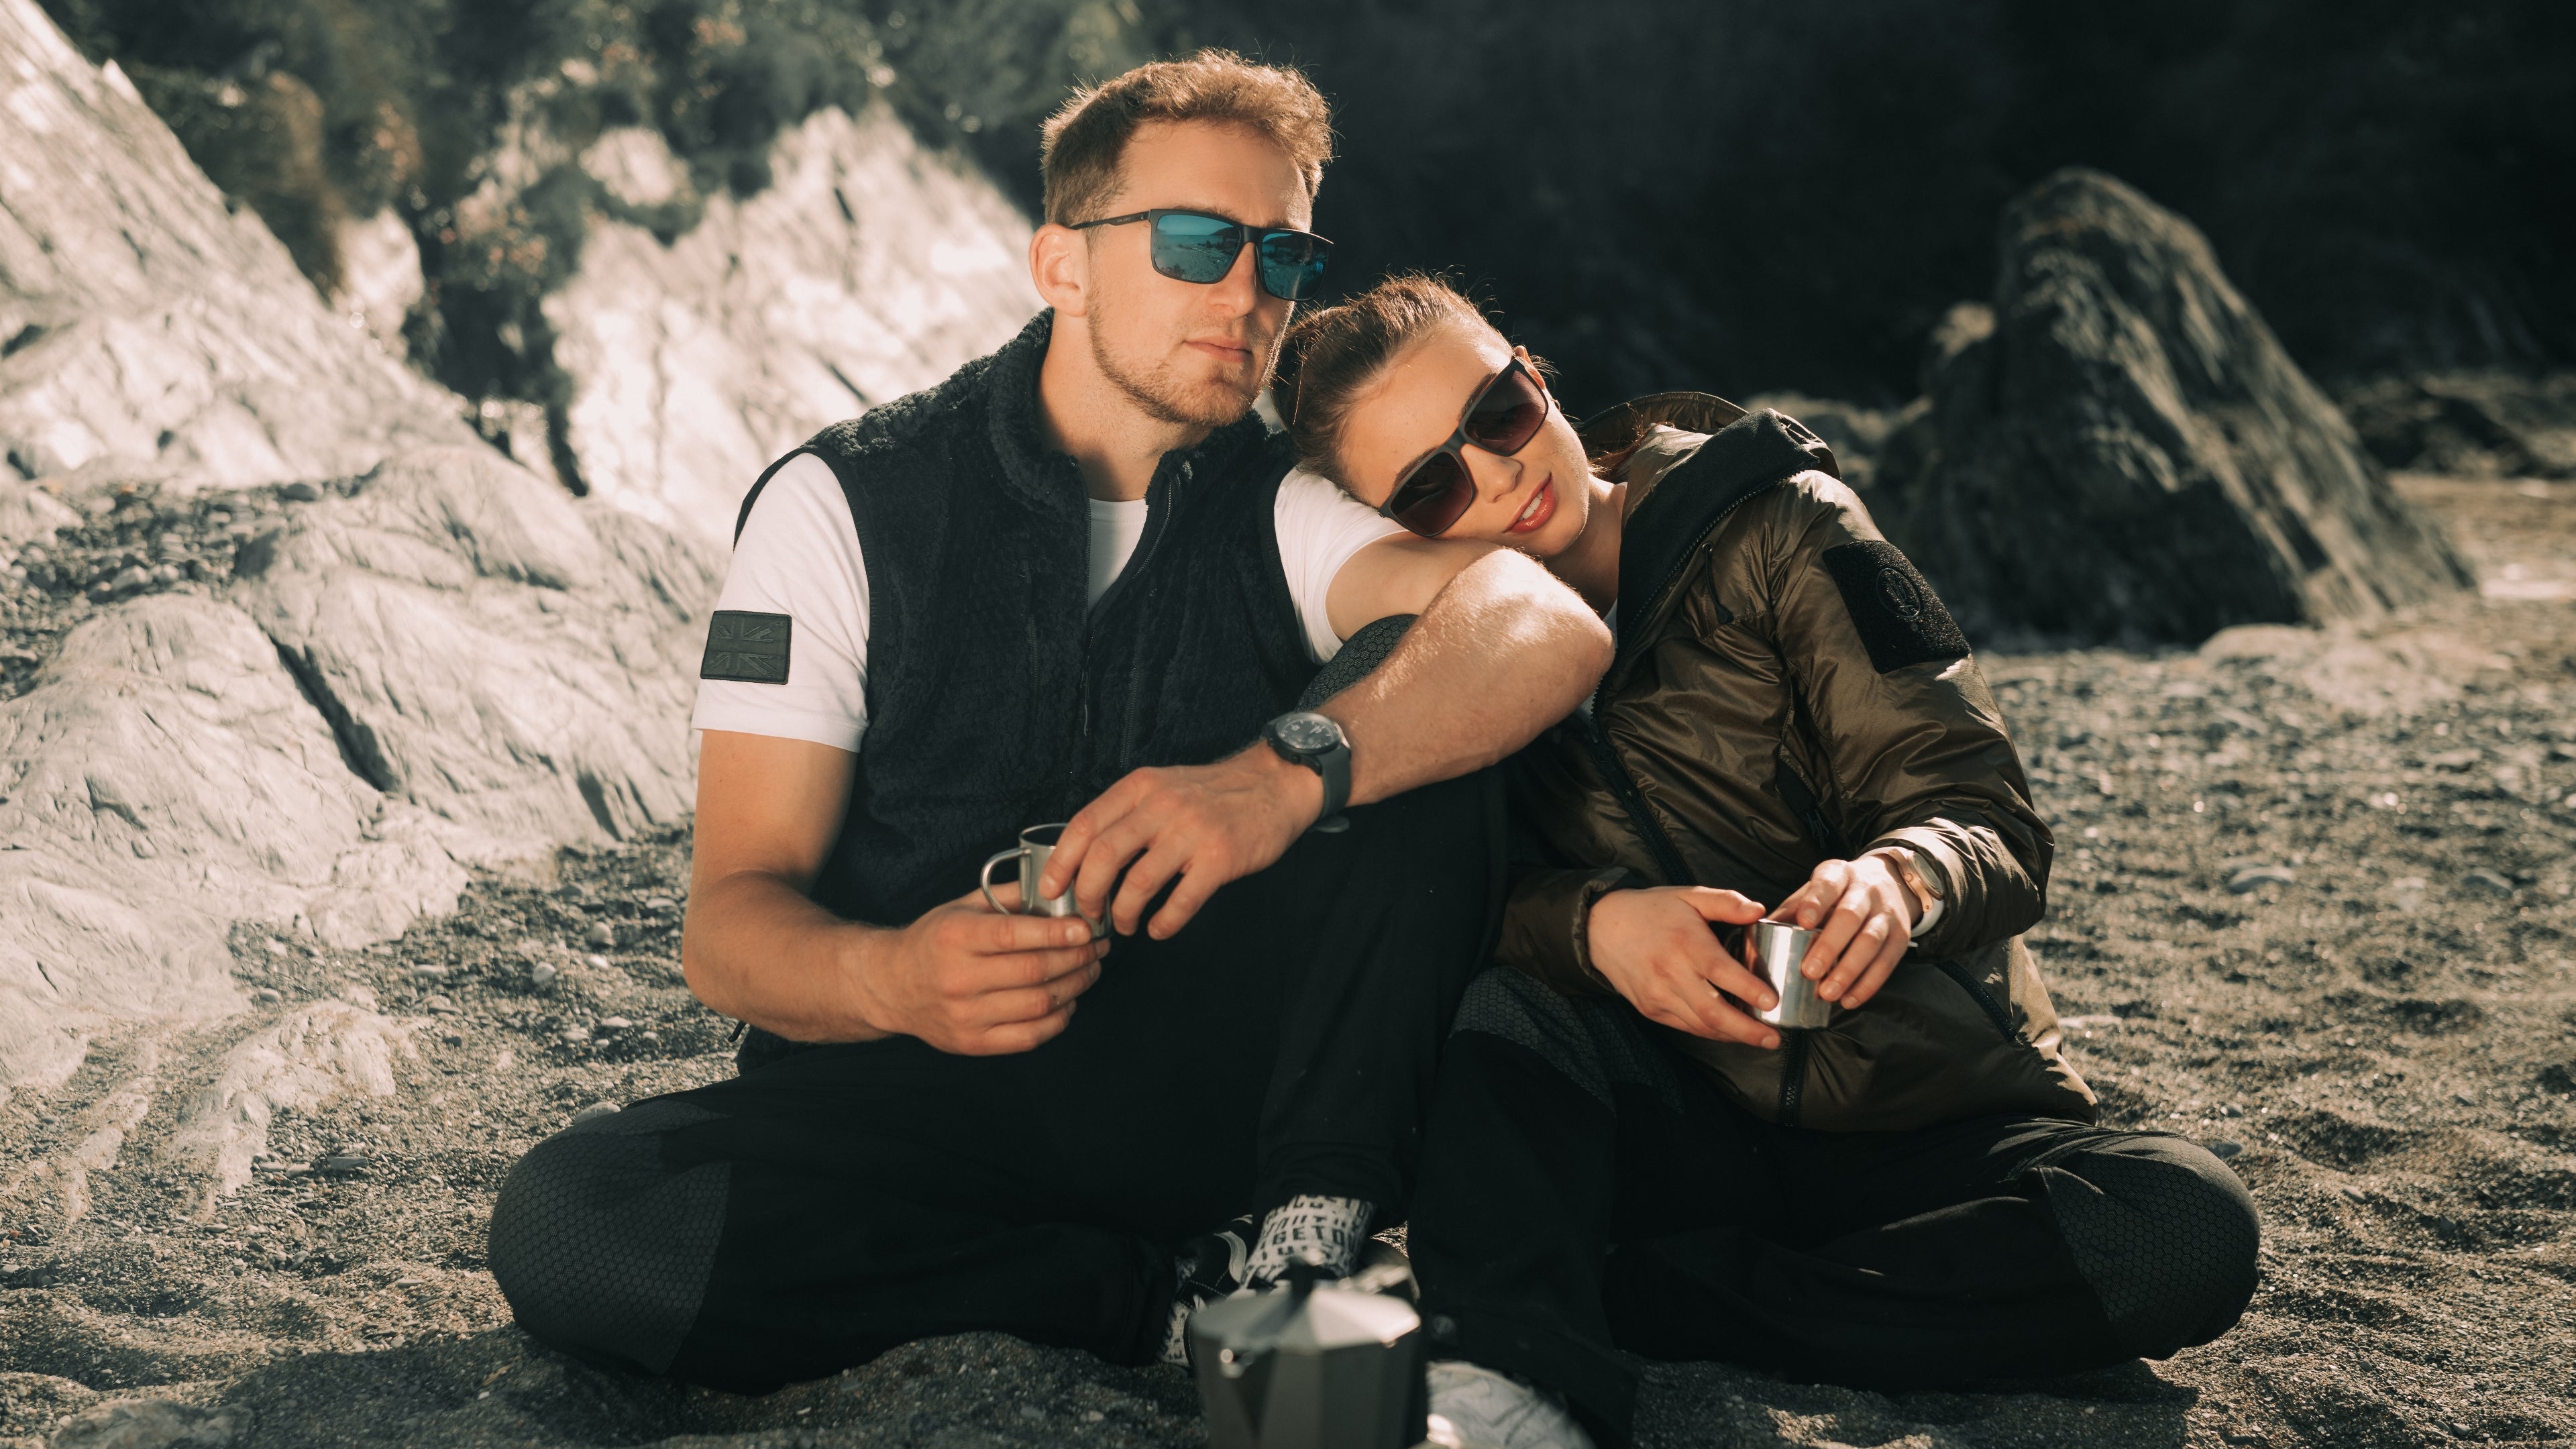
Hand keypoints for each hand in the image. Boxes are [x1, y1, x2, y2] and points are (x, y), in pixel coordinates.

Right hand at [852, 884, 1109, 1054]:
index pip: (1014, 936)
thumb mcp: (960, 908)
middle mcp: (958, 978)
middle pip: (1034, 971)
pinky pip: (1030, 1036)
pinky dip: (1059, 1019)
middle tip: (1098, 948)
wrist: (891, 986)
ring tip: (1090, 971)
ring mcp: (965, 1015)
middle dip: (1077, 958)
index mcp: (955, 937)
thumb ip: (1007, 897)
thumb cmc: (934, 941)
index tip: (1086, 928)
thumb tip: (1058, 891)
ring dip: (1075, 986)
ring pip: (1038, 1004)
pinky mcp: (973, 1043)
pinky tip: (1068, 1001)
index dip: (1057, 933)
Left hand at [1040, 747, 1322, 939]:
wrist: (1275, 784)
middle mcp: (1162, 806)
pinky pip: (1181, 901)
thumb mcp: (1162, 786)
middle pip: (1103, 856)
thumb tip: (1084, 858)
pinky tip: (1158, 929)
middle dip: (1087, 895)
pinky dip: (1164, 923)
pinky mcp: (1221, 858)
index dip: (1060, 863)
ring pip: (1138, 883)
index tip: (1050, 890)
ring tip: (1125, 925)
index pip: (1084, 825)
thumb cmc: (1213, 793)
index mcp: (1140, 787)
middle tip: (1089, 915)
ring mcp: (1192, 832)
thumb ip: (1126, 814)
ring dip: (1124, 914)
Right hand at [1586, 887, 1780, 1048]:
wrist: (1601, 928)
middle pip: (1712, 1011)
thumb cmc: (1651, 910)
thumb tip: (1759, 910)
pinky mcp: (1650, 1008)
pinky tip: (1729, 1030)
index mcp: (1685, 942)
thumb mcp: (1689, 895)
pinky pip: (1685, 1026)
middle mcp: (1670, 972)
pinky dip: (1710, 1032)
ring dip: (1731, 1035)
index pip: (1720, 971)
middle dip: (1746, 1029)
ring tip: (1758, 1039)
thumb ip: (1726, 902)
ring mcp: (1657, 994)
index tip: (1772, 1001)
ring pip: (1700, 1025)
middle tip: (1774, 1039)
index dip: (1748, 989)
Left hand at [1768, 853, 1918, 1009]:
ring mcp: (1887, 913)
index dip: (1816, 902)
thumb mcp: (1814, 893)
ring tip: (1827, 993)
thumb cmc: (1837, 895)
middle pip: (1850, 916)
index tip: (1803, 922)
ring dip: (1849, 970)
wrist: (1890, 883)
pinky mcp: (1901, 936)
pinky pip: (1887, 962)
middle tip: (1809, 972)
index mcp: (1838, 875)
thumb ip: (1788, 912)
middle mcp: (1866, 890)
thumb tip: (1752, 936)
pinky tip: (1849, 1000)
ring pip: (1870, 941)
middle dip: (1830, 945)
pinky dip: (1868, 984)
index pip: (1827, 884)